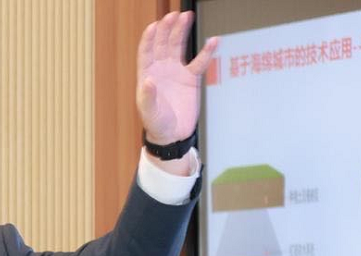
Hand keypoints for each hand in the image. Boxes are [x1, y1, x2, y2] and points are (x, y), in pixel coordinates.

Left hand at [136, 11, 218, 145]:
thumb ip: (147, 96)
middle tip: (174, 16)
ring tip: (187, 16)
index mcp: (147, 74)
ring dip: (182, 31)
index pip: (146, 51)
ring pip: (179, 46)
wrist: (173, 135)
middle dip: (167, 29)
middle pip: (163, 43)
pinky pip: (199, 62)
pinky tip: (214, 40)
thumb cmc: (156, 124)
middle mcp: (161, 69)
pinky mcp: (191, 78)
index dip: (149, 38)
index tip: (154, 26)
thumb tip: (147, 81)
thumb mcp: (149, 112)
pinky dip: (206, 51)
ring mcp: (176, 71)